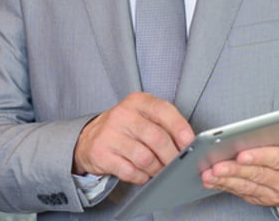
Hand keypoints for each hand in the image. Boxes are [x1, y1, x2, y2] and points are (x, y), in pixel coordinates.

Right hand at [72, 92, 195, 184]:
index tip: (190, 143)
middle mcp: (122, 114)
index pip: (164, 111)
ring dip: (157, 169)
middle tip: (176, 165)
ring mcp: (110, 134)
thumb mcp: (142, 115)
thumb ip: (164, 124)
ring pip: (145, 158)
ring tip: (158, 170)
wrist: (89, 138)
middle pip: (157, 138)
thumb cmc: (124, 128)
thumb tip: (188, 144)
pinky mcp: (102, 154)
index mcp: (137, 101)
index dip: (180, 128)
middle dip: (172, 156)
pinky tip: (142, 174)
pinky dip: (141, 177)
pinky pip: (130, 171)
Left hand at [201, 121, 278, 206]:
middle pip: (258, 175)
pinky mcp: (262, 199)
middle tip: (216, 165)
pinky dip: (226, 186)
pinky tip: (212, 180)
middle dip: (235, 170)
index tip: (241, 154)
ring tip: (208, 174)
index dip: (260, 157)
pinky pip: (242, 193)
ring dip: (226, 180)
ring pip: (247, 186)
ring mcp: (275, 194)